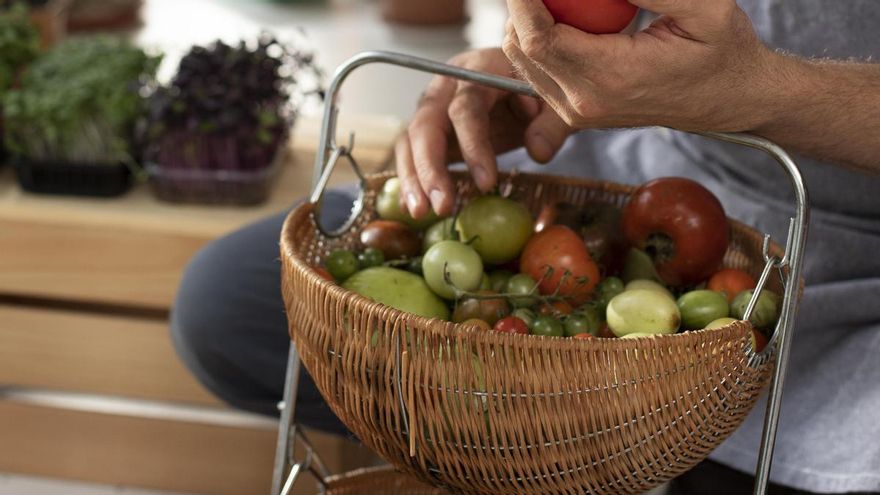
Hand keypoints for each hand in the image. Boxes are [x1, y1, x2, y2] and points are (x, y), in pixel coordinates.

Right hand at [395, 48, 572, 218]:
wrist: (530, 85)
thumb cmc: (543, 89)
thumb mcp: (558, 100)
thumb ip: (553, 122)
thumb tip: (538, 152)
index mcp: (480, 68)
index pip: (467, 106)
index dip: (473, 145)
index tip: (486, 183)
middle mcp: (447, 85)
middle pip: (426, 123)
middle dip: (430, 167)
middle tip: (442, 206)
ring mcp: (434, 107)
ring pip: (411, 140)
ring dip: (413, 177)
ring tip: (421, 213)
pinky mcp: (432, 130)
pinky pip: (413, 153)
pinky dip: (413, 180)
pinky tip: (418, 208)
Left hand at [502, 0, 776, 132]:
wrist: (729, 101)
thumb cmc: (722, 52)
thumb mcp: (704, 9)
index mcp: (612, 78)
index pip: (539, 38)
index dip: (522, 0)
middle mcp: (586, 102)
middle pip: (522, 48)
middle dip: (521, 5)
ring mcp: (578, 112)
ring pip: (524, 61)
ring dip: (527, 21)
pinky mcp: (577, 112)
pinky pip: (538, 71)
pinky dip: (540, 39)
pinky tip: (565, 14)